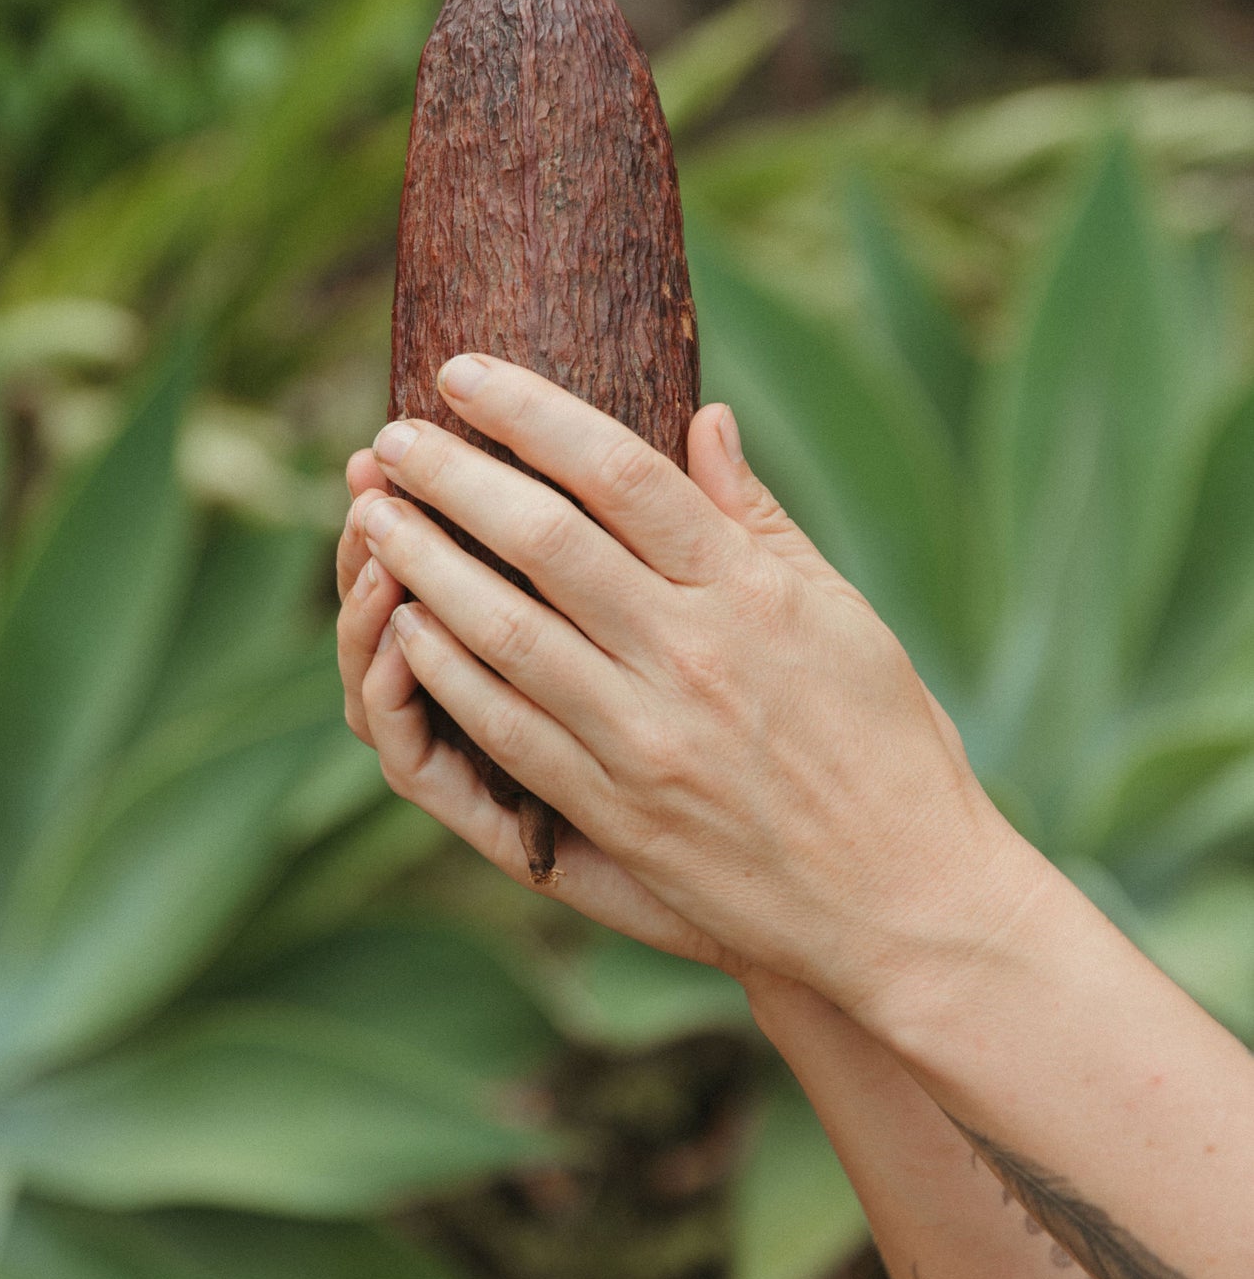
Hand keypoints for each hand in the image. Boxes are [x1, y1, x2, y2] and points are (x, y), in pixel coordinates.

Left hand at [339, 355, 1033, 1022]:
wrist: (907, 905)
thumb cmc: (887, 743)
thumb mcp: (840, 610)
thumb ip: (756, 514)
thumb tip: (705, 415)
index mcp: (749, 589)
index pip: (618, 470)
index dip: (529, 411)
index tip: (463, 373)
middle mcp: (691, 653)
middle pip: (544, 539)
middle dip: (453, 477)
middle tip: (392, 436)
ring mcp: (647, 737)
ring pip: (506, 631)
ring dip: (425, 564)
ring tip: (372, 515)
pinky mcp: (619, 811)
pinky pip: (508, 730)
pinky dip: (447, 672)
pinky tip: (405, 627)